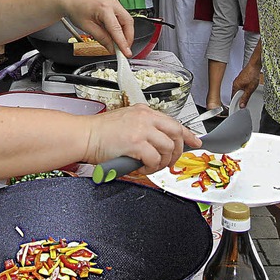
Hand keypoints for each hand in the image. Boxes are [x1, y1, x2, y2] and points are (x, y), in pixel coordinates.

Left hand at [64, 0, 133, 55]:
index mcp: (104, 8)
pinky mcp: (114, 3)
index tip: (126, 53)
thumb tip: (112, 48)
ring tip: (119, 43)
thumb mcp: (87, 27)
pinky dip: (121, 26)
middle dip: (128, 37)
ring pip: (127, 19)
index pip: (117, 29)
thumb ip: (102, 38)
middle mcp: (112, 2)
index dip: (123, 43)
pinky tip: (115, 34)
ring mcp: (114, 1)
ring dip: (125, 32)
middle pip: (128, 22)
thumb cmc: (75, 9)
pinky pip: (122, 16)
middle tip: (124, 49)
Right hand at [80, 104, 201, 172]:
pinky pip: (154, 159)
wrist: (83, 135)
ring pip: (167, 148)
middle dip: (178, 151)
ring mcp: (141, 129)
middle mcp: (145, 117)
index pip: (174, 122)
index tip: (196, 142)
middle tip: (171, 162)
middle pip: (176, 134)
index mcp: (144, 111)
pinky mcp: (135, 143)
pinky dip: (151, 168)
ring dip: (163, 162)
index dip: (188, 134)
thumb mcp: (127, 121)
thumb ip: (144, 129)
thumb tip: (159, 144)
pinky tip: (142, 168)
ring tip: (152, 167)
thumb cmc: (100, 132)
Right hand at [232, 64, 260, 106]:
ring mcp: (238, 80)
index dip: (236, 103)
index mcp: (235, 86)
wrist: (254, 66)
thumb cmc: (252, 75)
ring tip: (248, 94)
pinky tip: (249, 88)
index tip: (240, 106)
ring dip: (243, 93)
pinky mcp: (242, 78)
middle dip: (240, 98)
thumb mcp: (250, 89)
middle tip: (245, 101)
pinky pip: (241, 85)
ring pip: (239, 89)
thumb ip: (245, 98)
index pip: (232, 98)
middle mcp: (235, 83)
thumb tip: (242, 105)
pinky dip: (244, 88)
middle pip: (235, 94)